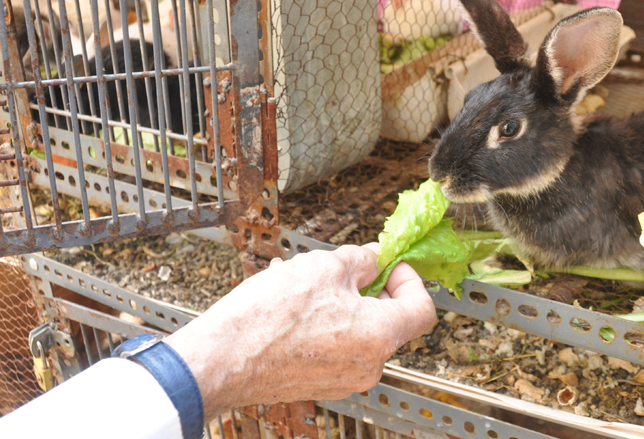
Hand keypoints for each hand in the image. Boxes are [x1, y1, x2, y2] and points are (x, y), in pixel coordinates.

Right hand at [162, 244, 436, 419]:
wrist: (221, 359)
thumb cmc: (270, 316)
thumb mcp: (324, 267)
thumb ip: (361, 260)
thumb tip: (374, 258)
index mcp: (380, 336)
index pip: (422, 309)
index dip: (410, 279)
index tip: (392, 264)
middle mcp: (368, 365)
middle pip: (390, 321)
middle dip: (371, 289)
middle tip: (348, 268)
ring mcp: (344, 381)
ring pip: (360, 334)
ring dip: (344, 305)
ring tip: (310, 283)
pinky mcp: (319, 385)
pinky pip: (336, 350)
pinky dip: (326, 326)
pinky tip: (295, 306)